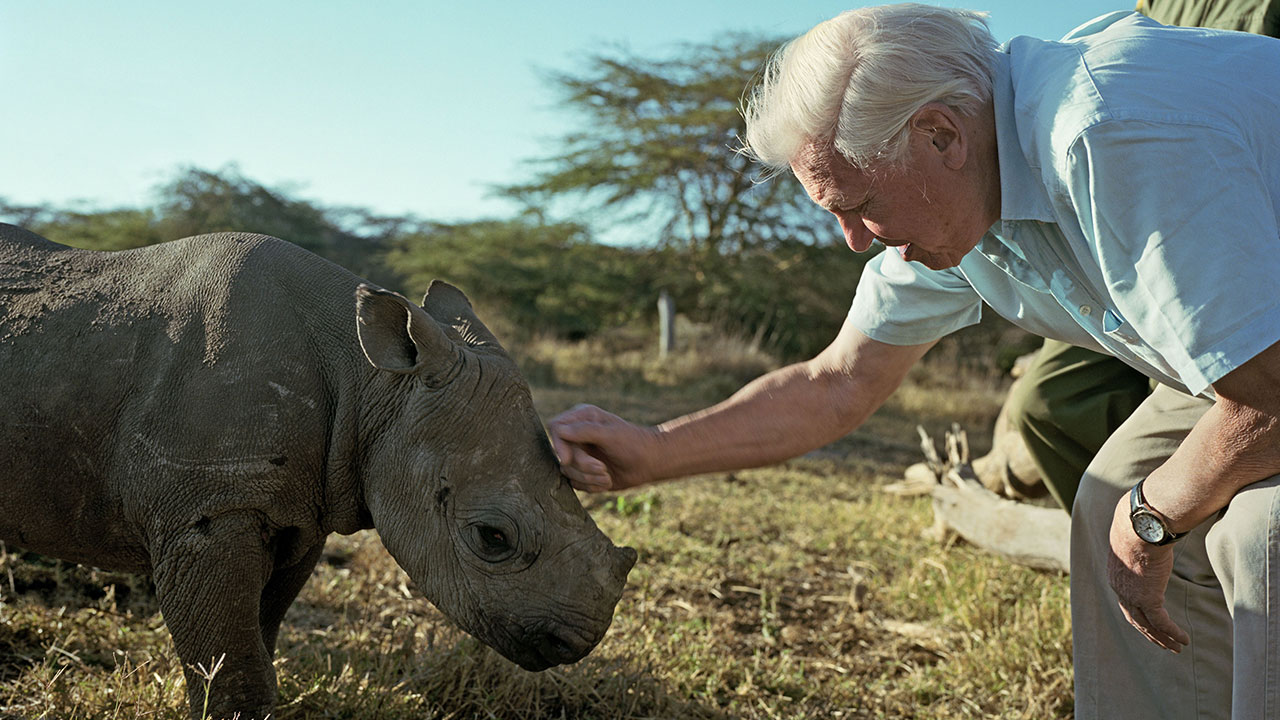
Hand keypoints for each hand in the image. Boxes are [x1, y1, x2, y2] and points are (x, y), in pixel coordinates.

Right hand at [547, 404, 659, 491]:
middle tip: (603, 469)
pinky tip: (606, 481)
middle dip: (582, 466)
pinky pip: (575, 484)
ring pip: (567, 472)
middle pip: (562, 455)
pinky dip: (591, 486)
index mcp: (582, 418)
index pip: (556, 428)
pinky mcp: (584, 472)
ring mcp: (580, 454)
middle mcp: (577, 435)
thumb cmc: (633, 443)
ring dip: (589, 478)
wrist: (651, 462)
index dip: (559, 445)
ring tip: (607, 476)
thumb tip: (559, 430)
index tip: (568, 459)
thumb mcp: (610, 434)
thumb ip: (584, 431)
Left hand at [1106, 496, 1189, 652]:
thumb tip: (1153, 530)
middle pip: (1134, 618)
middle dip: (1150, 633)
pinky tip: (1184, 640)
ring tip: (1177, 648)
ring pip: (1148, 626)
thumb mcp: (1136, 539)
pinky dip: (1173, 633)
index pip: (1126, 601)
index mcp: (1116, 576)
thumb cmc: (1140, 526)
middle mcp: (1120, 589)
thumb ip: (1142, 544)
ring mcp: (1132, 596)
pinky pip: (1162, 623)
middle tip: (1164, 644)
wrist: (1140, 527)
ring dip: (1163, 639)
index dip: (1138, 614)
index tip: (1150, 623)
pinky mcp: (1148, 598)